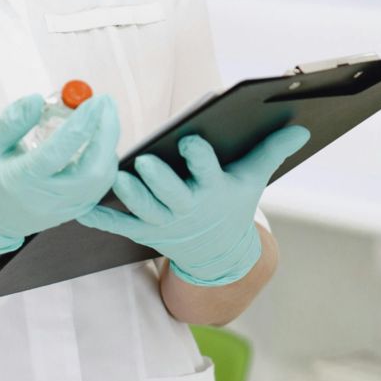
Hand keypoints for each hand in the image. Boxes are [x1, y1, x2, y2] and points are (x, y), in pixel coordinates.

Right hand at [0, 94, 120, 254]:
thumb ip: (11, 122)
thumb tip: (38, 99)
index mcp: (19, 182)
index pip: (57, 153)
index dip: (81, 125)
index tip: (96, 100)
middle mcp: (46, 200)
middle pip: (92, 171)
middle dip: (107, 134)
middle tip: (107, 103)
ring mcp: (62, 211)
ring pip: (101, 180)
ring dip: (109, 145)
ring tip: (103, 117)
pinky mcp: (73, 213)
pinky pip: (99, 187)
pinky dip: (105, 161)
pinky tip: (99, 139)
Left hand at [75, 124, 309, 285]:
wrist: (219, 254)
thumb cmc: (232, 204)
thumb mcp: (254, 179)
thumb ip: (272, 150)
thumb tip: (302, 126)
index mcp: (214, 192)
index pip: (208, 172)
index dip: (199, 158)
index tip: (191, 142)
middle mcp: (188, 210)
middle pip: (171, 197)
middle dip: (158, 182)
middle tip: (144, 163)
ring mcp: (164, 224)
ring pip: (143, 211)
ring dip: (128, 197)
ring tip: (114, 176)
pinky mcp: (143, 232)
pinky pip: (118, 225)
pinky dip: (99, 217)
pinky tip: (78, 206)